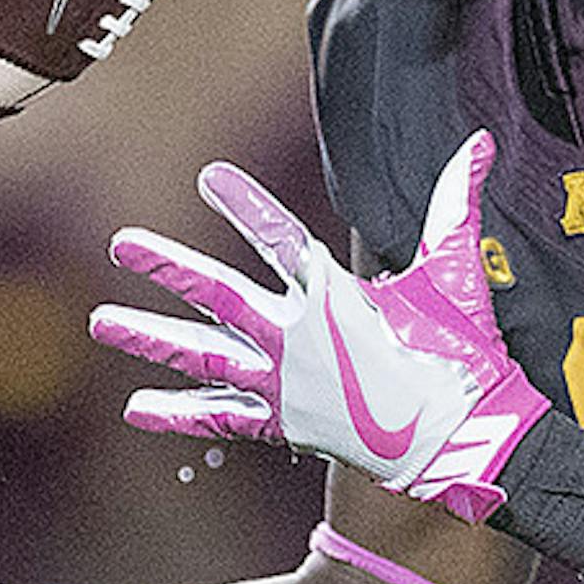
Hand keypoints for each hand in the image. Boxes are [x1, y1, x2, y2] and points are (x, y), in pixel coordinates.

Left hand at [90, 130, 548, 522]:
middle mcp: (297, 338)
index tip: (210, 178)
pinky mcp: (287, 424)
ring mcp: (286, 384)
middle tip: (122, 244)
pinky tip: (136, 410)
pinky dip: (179, 415)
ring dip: (151, 338)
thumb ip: (456, 205)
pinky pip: (222, 419)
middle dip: (168, 267)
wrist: (459, 440)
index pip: (279, 238)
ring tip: (102, 323)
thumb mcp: (455, 275)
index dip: (245, 205)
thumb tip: (481, 143)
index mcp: (334, 296)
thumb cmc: (461, 357)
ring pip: (204, 357)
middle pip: (218, 296)